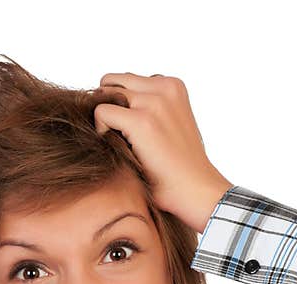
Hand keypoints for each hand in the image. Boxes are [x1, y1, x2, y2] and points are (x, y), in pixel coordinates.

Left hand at [93, 72, 232, 233]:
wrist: (195, 190)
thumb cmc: (179, 166)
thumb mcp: (171, 123)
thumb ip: (150, 105)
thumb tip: (110, 95)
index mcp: (173, 86)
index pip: (128, 81)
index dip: (122, 106)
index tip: (133, 132)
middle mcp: (164, 88)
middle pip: (113, 83)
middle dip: (109, 107)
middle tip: (120, 136)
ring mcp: (153, 102)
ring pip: (104, 95)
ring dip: (106, 119)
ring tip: (122, 144)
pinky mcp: (140, 121)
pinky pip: (100, 112)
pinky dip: (101, 131)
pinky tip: (119, 150)